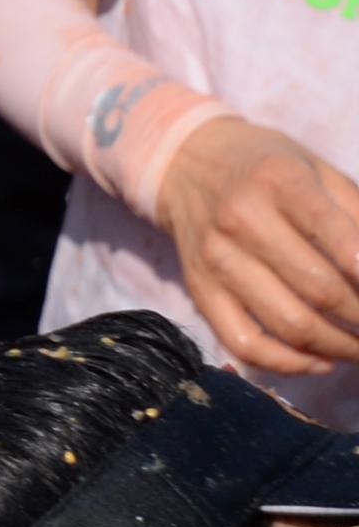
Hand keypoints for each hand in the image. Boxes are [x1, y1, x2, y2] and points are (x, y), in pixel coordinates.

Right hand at [157, 115, 358, 375]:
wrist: (185, 162)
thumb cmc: (268, 167)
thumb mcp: (319, 171)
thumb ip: (358, 216)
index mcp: (280, 181)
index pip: (346, 248)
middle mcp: (242, 219)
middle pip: (322, 292)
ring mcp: (216, 257)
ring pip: (289, 325)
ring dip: (340, 348)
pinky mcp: (199, 288)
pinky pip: (243, 343)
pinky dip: (289, 365)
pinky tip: (320, 361)